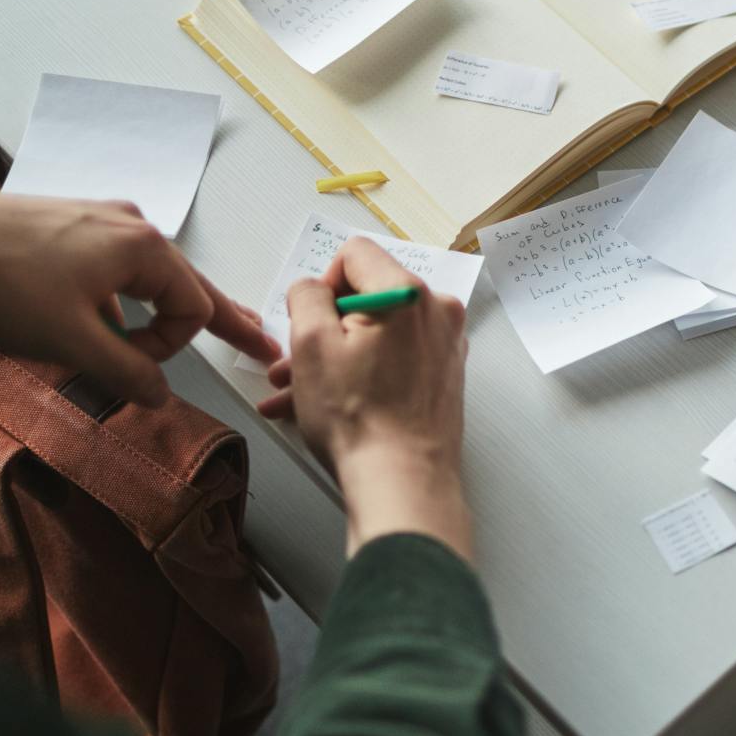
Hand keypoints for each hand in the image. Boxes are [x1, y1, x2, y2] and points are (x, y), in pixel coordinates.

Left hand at [0, 189, 278, 407]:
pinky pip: (109, 262)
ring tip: (144, 338)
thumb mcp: (73, 344)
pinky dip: (114, 293)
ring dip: (148, 311)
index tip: (128, 370)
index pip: (193, 309)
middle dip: (220, 318)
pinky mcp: (65, 220)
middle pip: (186, 283)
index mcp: (144, 249)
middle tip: (259, 342)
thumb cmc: (4, 287)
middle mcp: (130, 225)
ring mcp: (97, 217)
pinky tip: (88, 311)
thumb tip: (160, 397)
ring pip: (144, 273)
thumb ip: (127, 373)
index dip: (168, 350)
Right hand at [256, 238, 472, 560]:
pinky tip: (323, 404)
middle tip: (291, 364)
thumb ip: (306, 296)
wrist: (403, 482)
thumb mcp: (310, 345)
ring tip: (293, 393)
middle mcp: (436, 311)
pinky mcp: (444, 374)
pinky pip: (393, 359)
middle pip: (366, 297)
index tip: (309, 320)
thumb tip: (312, 287)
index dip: (322, 284)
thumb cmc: (359, 419)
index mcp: (407, 293)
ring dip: (332, 359)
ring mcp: (444, 344)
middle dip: (322, 330)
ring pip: (375, 335)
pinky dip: (360, 374)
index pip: (355, 253)